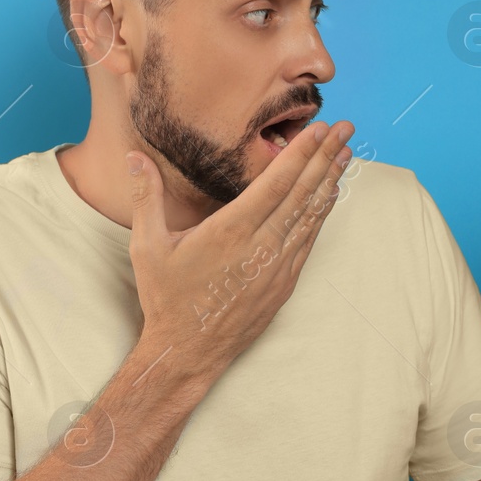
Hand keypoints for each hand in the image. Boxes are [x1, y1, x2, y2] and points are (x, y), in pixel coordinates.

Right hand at [126, 119, 354, 377]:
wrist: (188, 351)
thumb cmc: (166, 298)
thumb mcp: (148, 246)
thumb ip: (146, 197)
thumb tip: (134, 158)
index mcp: (230, 231)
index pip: (275, 183)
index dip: (300, 153)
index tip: (319, 129)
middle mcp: (261, 247)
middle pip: (302, 193)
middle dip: (326, 157)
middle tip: (346, 129)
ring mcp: (278, 267)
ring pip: (311, 216)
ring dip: (330, 182)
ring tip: (346, 153)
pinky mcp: (284, 283)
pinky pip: (308, 240)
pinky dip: (321, 214)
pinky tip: (328, 196)